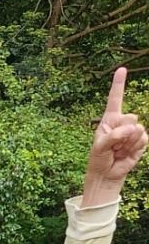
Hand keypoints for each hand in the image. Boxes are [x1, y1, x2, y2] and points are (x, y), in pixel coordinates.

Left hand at [83, 69, 145, 196]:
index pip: (115, 99)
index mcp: (109, 119)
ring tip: (118, 151)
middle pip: (130, 117)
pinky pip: (143, 139)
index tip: (122, 69)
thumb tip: (132, 128)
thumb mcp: (100, 146)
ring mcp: (133, 132)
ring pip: (137, 129)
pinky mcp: (140, 142)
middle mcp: (122, 122)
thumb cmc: (99, 158)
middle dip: (121, 133)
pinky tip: (126, 153)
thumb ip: (114, 135)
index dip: (119, 84)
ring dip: (126, 143)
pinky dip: (134, 148)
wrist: (106, 174)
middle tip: (113, 146)